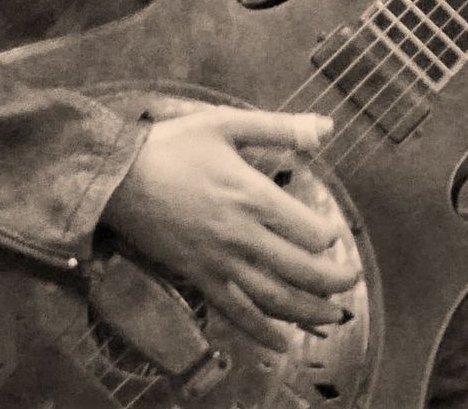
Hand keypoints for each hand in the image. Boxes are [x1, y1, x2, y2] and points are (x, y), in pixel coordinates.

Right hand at [101, 105, 361, 352]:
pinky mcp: (198, 278)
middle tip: (350, 282)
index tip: (335, 235)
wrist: (117, 179)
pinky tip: (281, 342)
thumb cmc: (174, 146)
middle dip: (332, 282)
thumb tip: (327, 128)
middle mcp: (241, 235)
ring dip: (308, 312)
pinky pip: (236, 312)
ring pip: (274, 298)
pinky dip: (262, 331)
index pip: (309, 231)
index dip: (330, 237)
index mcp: (253, 195)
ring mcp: (219, 262)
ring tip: (333, 317)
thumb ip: (280, 128)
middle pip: (299, 270)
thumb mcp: (228, 124)